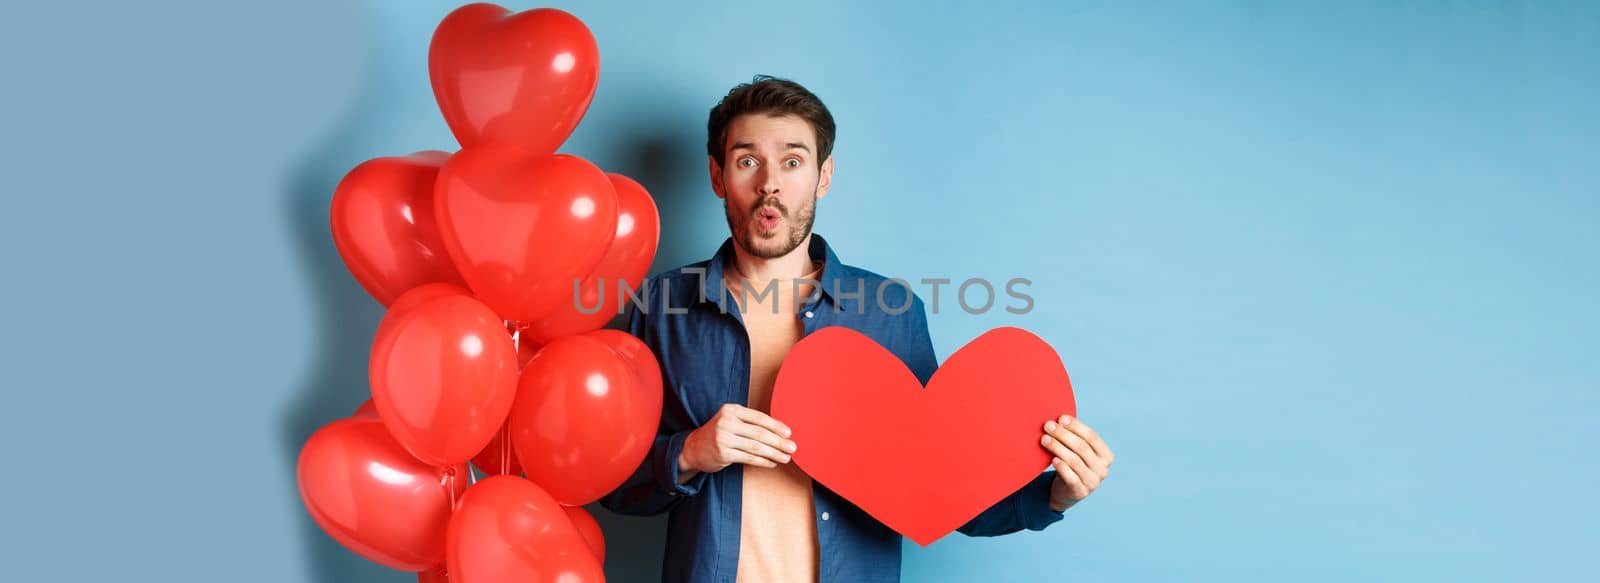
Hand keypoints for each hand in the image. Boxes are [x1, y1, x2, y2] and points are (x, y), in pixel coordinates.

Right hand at [678, 404, 797, 481]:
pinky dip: (763, 461)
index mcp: (731, 410)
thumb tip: (779, 431)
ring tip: (785, 457)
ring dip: (774, 453)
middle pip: (759, 433)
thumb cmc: (718, 433)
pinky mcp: (723, 454)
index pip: (759, 417)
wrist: (693, 448)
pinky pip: (748, 458)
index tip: (789, 433)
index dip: (776, 426)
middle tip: (792, 447)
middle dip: (778, 442)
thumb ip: (750, 423)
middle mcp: (726, 422)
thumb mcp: (731, 420)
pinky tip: (772, 463)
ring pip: (756, 447)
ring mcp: (723, 438)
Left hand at [1039, 414, 1112, 511]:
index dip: (1076, 426)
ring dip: (1058, 447)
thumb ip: (1075, 437)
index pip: (1092, 436)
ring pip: (1074, 460)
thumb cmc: (1071, 465)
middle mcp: (1103, 469)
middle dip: (1063, 434)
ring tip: (1044, 439)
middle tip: (1048, 426)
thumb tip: (1059, 418)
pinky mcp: (1080, 492)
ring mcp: (1093, 482)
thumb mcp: (1077, 451)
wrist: (1066, 493)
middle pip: (1081, 447)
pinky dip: (1062, 467)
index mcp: (1106, 456)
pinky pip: (1071, 477)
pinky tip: (1053, 459)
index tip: (1060, 418)